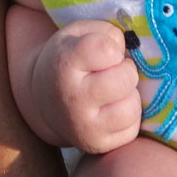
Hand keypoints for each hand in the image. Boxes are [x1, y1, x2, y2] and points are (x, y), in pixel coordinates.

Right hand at [33, 18, 140, 152]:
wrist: (44, 101)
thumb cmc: (67, 59)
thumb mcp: (76, 34)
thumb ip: (104, 32)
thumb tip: (131, 48)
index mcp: (64, 64)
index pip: (106, 49)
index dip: (113, 46)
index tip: (104, 51)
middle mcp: (73, 98)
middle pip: (125, 78)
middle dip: (126, 70)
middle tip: (113, 70)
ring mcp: (85, 125)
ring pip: (131, 107)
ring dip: (130, 94)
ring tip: (115, 90)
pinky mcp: (97, 145)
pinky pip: (132, 129)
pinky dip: (128, 115)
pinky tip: (113, 108)